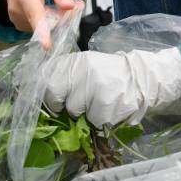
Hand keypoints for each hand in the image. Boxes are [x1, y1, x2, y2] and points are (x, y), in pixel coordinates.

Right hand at [0, 0, 74, 40]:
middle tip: (71, 2)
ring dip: (57, 19)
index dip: (42, 31)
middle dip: (63, 17)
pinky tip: (49, 8)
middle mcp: (16, 9)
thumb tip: (69, 7)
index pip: (35, 15)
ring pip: (44, 27)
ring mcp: (16, 18)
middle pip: (45, 24)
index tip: (46, 45)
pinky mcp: (19, 24)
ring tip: (56, 1)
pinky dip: (49, 21)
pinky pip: (40, 28)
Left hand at [43, 48, 180, 127]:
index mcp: (76, 61)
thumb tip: (39, 92)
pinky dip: (98, 119)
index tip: (53, 99)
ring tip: (98, 103)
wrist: (142, 79)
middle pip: (53, 94)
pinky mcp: (106, 106)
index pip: (45, 77)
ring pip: (73, 111)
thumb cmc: (109, 75)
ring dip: (83, 112)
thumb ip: (64, 75)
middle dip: (58, 105)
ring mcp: (95, 88)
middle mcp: (83, 71)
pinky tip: (109, 108)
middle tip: (72, 106)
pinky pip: (91, 120)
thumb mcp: (86, 67)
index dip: (44, 92)